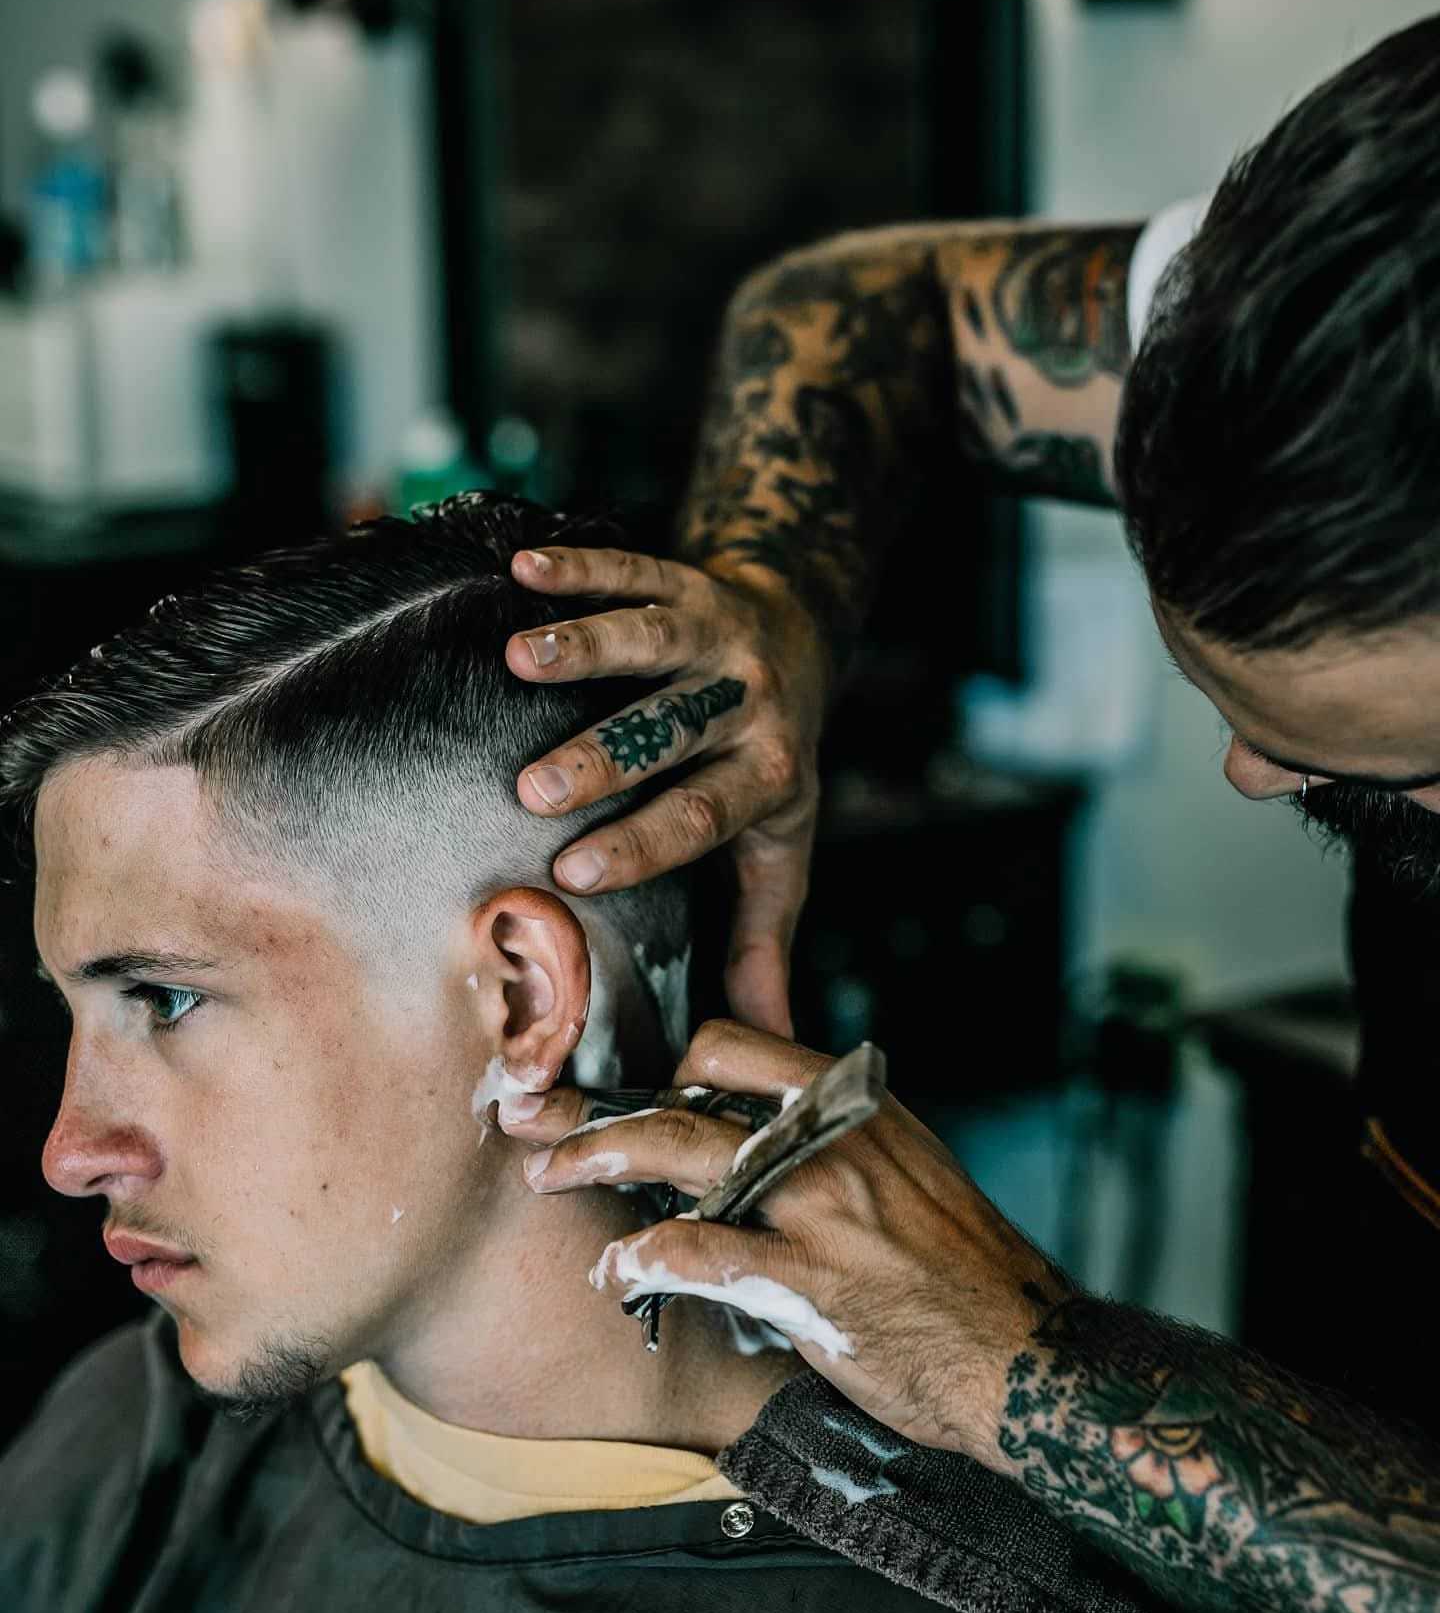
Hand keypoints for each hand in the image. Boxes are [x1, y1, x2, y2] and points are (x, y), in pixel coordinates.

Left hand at [500, 1020, 1066, 1457]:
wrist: (1028, 1356)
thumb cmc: (963, 1271)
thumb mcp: (907, 1169)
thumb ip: (831, 1139)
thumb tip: (750, 1131)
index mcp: (852, 1101)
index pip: (732, 1041)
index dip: (660, 1062)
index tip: (614, 1088)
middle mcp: (830, 1135)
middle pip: (687, 1087)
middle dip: (598, 1102)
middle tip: (533, 1118)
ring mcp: (819, 1205)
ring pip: (680, 1149)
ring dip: (596, 1158)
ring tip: (545, 1176)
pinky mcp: (808, 1281)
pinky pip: (699, 1252)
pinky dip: (643, 1258)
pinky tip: (615, 1273)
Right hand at [508, 549, 826, 1036]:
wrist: (798, 638)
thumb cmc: (767, 771)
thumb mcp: (778, 854)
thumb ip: (760, 945)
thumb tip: (767, 1044)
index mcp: (765, 778)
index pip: (703, 815)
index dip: (643, 843)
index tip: (575, 872)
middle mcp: (746, 704)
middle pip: (674, 730)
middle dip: (605, 757)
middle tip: (536, 788)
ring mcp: (716, 637)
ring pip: (652, 638)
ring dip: (586, 646)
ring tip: (516, 659)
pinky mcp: (685, 582)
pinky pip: (634, 568)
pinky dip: (581, 568)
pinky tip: (522, 569)